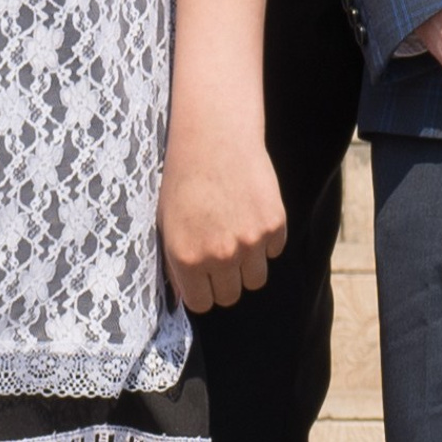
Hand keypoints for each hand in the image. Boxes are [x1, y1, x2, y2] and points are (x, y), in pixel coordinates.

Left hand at [160, 117, 286, 312]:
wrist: (213, 137)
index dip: (203, 291)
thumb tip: (186, 295)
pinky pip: (274, 250)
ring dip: (248, 265)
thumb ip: (177, 262)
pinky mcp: (274, 226)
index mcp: (186, 258)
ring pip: (255, 279)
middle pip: (231, 296)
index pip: (202, 304)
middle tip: (220, 256)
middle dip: (226, 281)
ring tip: (236, 235)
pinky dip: (266, 239)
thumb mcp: (167, 222)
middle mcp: (219, 256)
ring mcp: (250, 243)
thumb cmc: (183, 178)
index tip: (204, 278)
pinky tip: (250, 213)